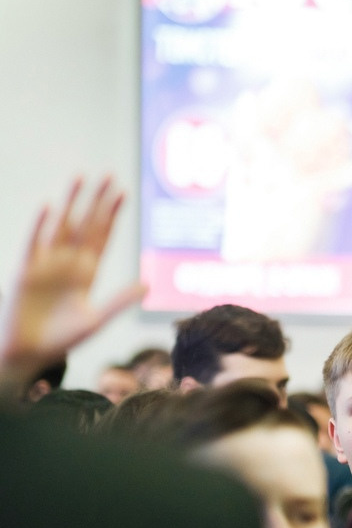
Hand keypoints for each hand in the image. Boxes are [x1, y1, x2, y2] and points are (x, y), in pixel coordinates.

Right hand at [0, 178, 145, 388]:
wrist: (28, 353)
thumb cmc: (61, 339)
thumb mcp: (95, 320)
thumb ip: (119, 302)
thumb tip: (148, 284)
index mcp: (86, 273)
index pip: (102, 237)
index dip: (112, 215)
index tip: (122, 192)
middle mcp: (68, 262)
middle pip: (85, 224)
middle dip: (97, 201)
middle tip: (108, 175)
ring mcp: (47, 264)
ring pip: (61, 226)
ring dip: (70, 203)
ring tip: (80, 177)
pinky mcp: (26, 271)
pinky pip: (34, 243)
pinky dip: (41, 226)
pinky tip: (49, 207)